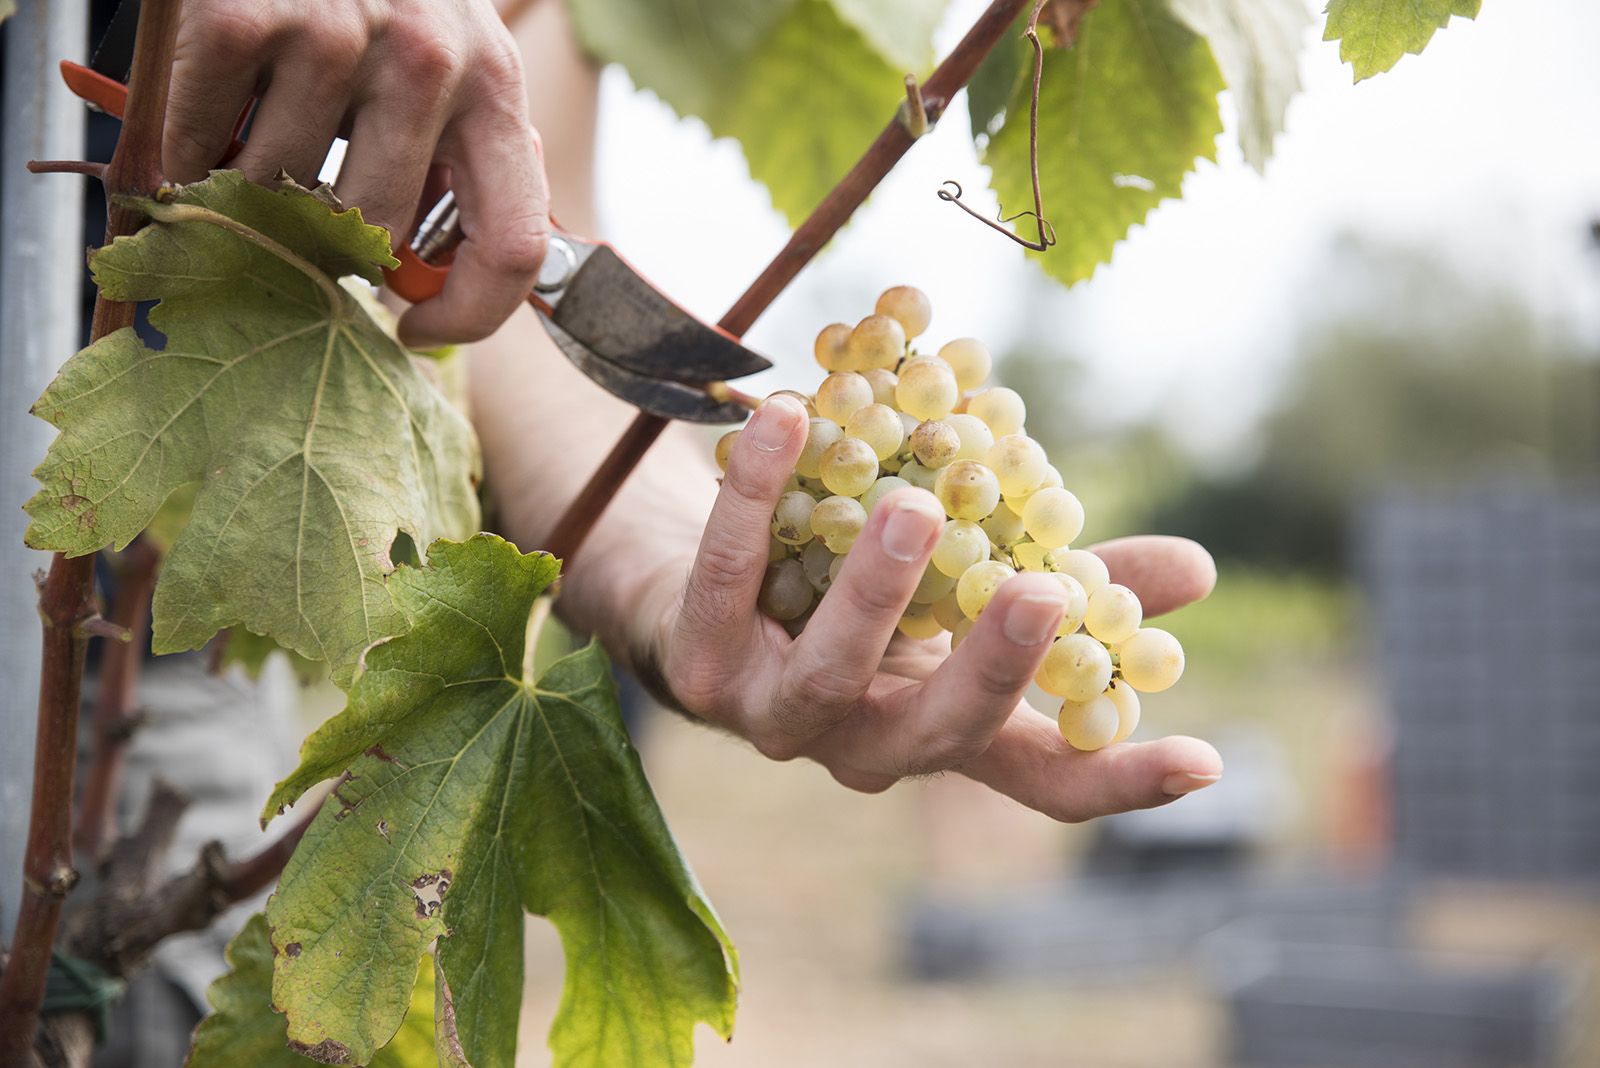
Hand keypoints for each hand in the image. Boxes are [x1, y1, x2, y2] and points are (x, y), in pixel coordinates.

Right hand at [164, 0, 547, 347]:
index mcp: (497, 90)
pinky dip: (187, 148)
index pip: (515, 247)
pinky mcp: (244, 17)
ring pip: (282, 197)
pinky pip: (203, 140)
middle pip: (378, 235)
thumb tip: (420, 290)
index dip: (469, 318)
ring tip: (252, 142)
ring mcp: (339, 35)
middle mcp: (432, 62)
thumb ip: (454, 169)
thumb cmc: (381, 3)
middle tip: (298, 221)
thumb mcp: (452, 74)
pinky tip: (203, 120)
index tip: (414, 333)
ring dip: (251, 191)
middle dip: (329, 247)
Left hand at [647, 396, 1223, 821]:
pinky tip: (788, 420)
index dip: (1120, 780)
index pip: (1042, 780)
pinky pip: (727, 577)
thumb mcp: (964, 583)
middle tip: (1041, 594)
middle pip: (940, 733)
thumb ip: (1065, 579)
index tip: (1207, 759)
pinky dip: (756, 498)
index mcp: (940, 727)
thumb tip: (1198, 570)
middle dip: (993, 670)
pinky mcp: (696, 662)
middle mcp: (863, 742)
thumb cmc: (852, 591)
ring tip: (916, 509)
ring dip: (875, 590)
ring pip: (832, 670)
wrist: (691, 587)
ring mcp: (774, 713)